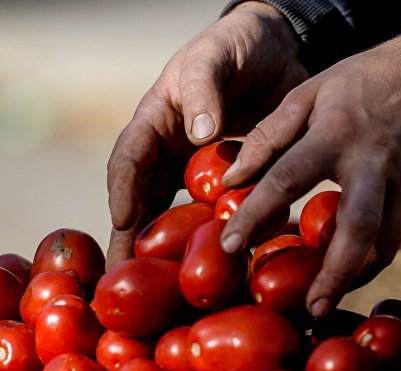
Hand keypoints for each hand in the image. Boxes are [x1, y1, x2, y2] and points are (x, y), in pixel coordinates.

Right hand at [106, 2, 307, 266]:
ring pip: (178, 218)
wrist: (278, 48)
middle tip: (123, 283)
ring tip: (166, 294)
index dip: (122, 191)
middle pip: (144, 204)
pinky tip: (224, 272)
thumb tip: (199, 135)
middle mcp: (170, 154)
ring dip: (171, 255)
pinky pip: (219, 217)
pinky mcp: (231, 185)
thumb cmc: (236, 45)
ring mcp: (199, 173)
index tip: (123, 221)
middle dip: (132, 243)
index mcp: (156, 122)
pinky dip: (218, 242)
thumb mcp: (214, 57)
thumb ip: (204, 88)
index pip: (128, 160)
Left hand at [219, 31, 400, 317]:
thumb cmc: (363, 81)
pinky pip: (398, 232)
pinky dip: (373, 253)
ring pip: (385, 245)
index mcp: (336, 134)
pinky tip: (352, 263)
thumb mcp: (310, 92)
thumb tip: (232, 179)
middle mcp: (374, 164)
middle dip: (333, 277)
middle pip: (355, 232)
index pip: (286, 181)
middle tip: (309, 309)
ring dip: (356, 276)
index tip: (230, 247)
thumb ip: (269, 136)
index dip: (254, 216)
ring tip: (327, 296)